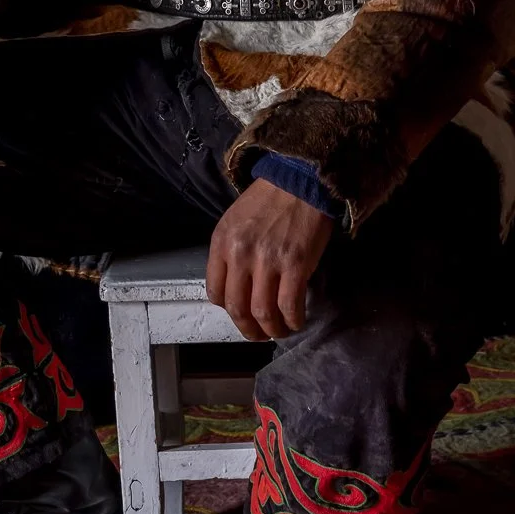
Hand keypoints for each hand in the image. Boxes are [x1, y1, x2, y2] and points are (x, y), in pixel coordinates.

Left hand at [206, 180, 333, 340]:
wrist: (300, 180)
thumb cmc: (268, 200)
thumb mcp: (235, 221)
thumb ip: (231, 252)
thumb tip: (237, 285)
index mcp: (221, 243)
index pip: (215, 292)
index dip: (228, 309)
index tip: (241, 312)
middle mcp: (240, 254)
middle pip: (237, 308)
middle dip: (248, 328)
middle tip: (259, 333)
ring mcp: (267, 261)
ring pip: (263, 312)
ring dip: (272, 329)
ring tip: (279, 330)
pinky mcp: (295, 265)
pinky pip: (289, 306)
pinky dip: (293, 320)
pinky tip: (296, 321)